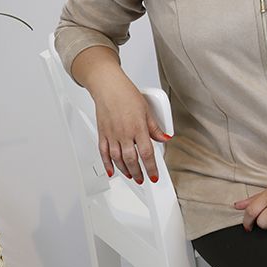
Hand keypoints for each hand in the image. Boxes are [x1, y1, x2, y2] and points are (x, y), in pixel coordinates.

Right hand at [91, 68, 170, 182]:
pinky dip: (107, 164)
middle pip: (132, 159)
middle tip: (142, 179)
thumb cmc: (126, 94)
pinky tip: (112, 171)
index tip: (154, 176)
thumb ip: (155, 128)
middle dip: (138, 173)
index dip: (151, 168)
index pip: (147, 153)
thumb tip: (164, 138)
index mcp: (138, 128)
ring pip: (118, 159)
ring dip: (125, 170)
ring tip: (131, 176)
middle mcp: (124, 133)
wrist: (108, 86)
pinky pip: (103, 153)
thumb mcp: (146, 110)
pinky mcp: (102, 134)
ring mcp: (112, 135)